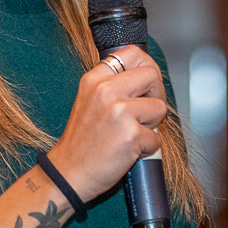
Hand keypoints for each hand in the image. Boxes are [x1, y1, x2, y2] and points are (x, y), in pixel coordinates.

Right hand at [48, 45, 166, 202]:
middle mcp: (105, 90)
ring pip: (159, 107)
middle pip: (152, 75)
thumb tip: (147, 77)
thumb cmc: (82, 142)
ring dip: (152, 124)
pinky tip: (129, 151)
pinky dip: (148, 147)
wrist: (68, 173)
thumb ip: (113, 85)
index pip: (132, 53)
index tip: (146, 84)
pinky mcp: (131, 135)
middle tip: (146, 112)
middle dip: (156, 94)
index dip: (146, 66)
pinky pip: (157, 137)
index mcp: (94, 79)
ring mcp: (119, 112)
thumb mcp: (89, 100)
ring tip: (132, 134)